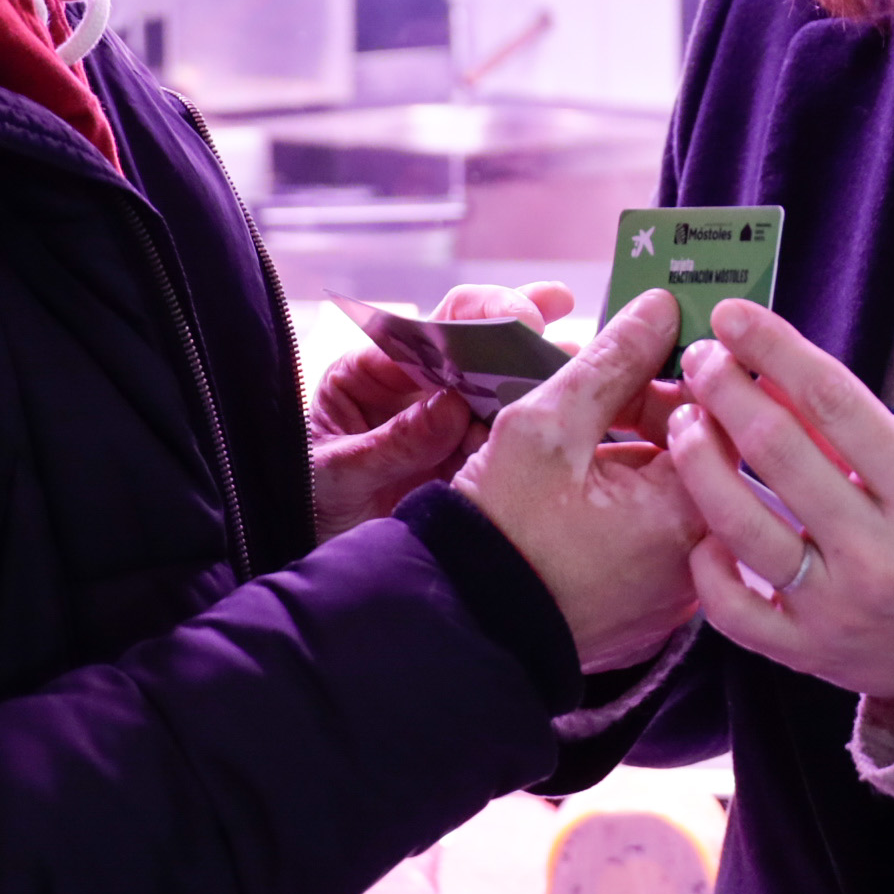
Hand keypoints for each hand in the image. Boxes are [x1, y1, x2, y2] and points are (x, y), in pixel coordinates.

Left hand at [306, 283, 613, 541]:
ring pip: (502, 388)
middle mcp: (417, 392)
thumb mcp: (337, 475)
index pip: (429, 327)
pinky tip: (578, 418)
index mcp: (373, 375)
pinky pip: (510, 440)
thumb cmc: (310, 509)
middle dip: (523, 324)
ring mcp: (449, 427)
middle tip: (563, 317)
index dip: (479, 313)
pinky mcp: (473, 465)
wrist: (330, 580)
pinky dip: (543, 428)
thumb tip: (451, 406)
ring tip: (584, 367)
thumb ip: (392, 443)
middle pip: (476, 343)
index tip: (521, 317)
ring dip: (543, 374)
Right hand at [455, 290, 702, 671]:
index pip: (717, 418)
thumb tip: (661, 309)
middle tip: (605, 384)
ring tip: (579, 438)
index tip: (650, 343)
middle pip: (701, 458)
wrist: (462, 627)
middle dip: (656, 411)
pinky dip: (630, 506)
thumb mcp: (546, 426)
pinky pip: (658, 538)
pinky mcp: (652, 611)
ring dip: (639, 457)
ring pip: (676, 497)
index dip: (682, 370)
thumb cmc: (500, 531)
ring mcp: (677, 593)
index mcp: (687, 515)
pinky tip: (581, 489)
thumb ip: (612, 362)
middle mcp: (700, 561)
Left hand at [665, 297, 893, 716]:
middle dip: (726, 390)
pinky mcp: (805, 652)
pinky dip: (705, 562)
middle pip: (779, 451)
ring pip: (741, 525)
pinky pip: (731, 607)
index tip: (733, 315)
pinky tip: (700, 527)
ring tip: (684, 422)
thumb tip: (773, 376)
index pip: (834, 401)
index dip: (775, 349)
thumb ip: (858, 430)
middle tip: (700, 358)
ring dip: (699, 461)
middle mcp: (879, 552)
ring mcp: (838, 608)